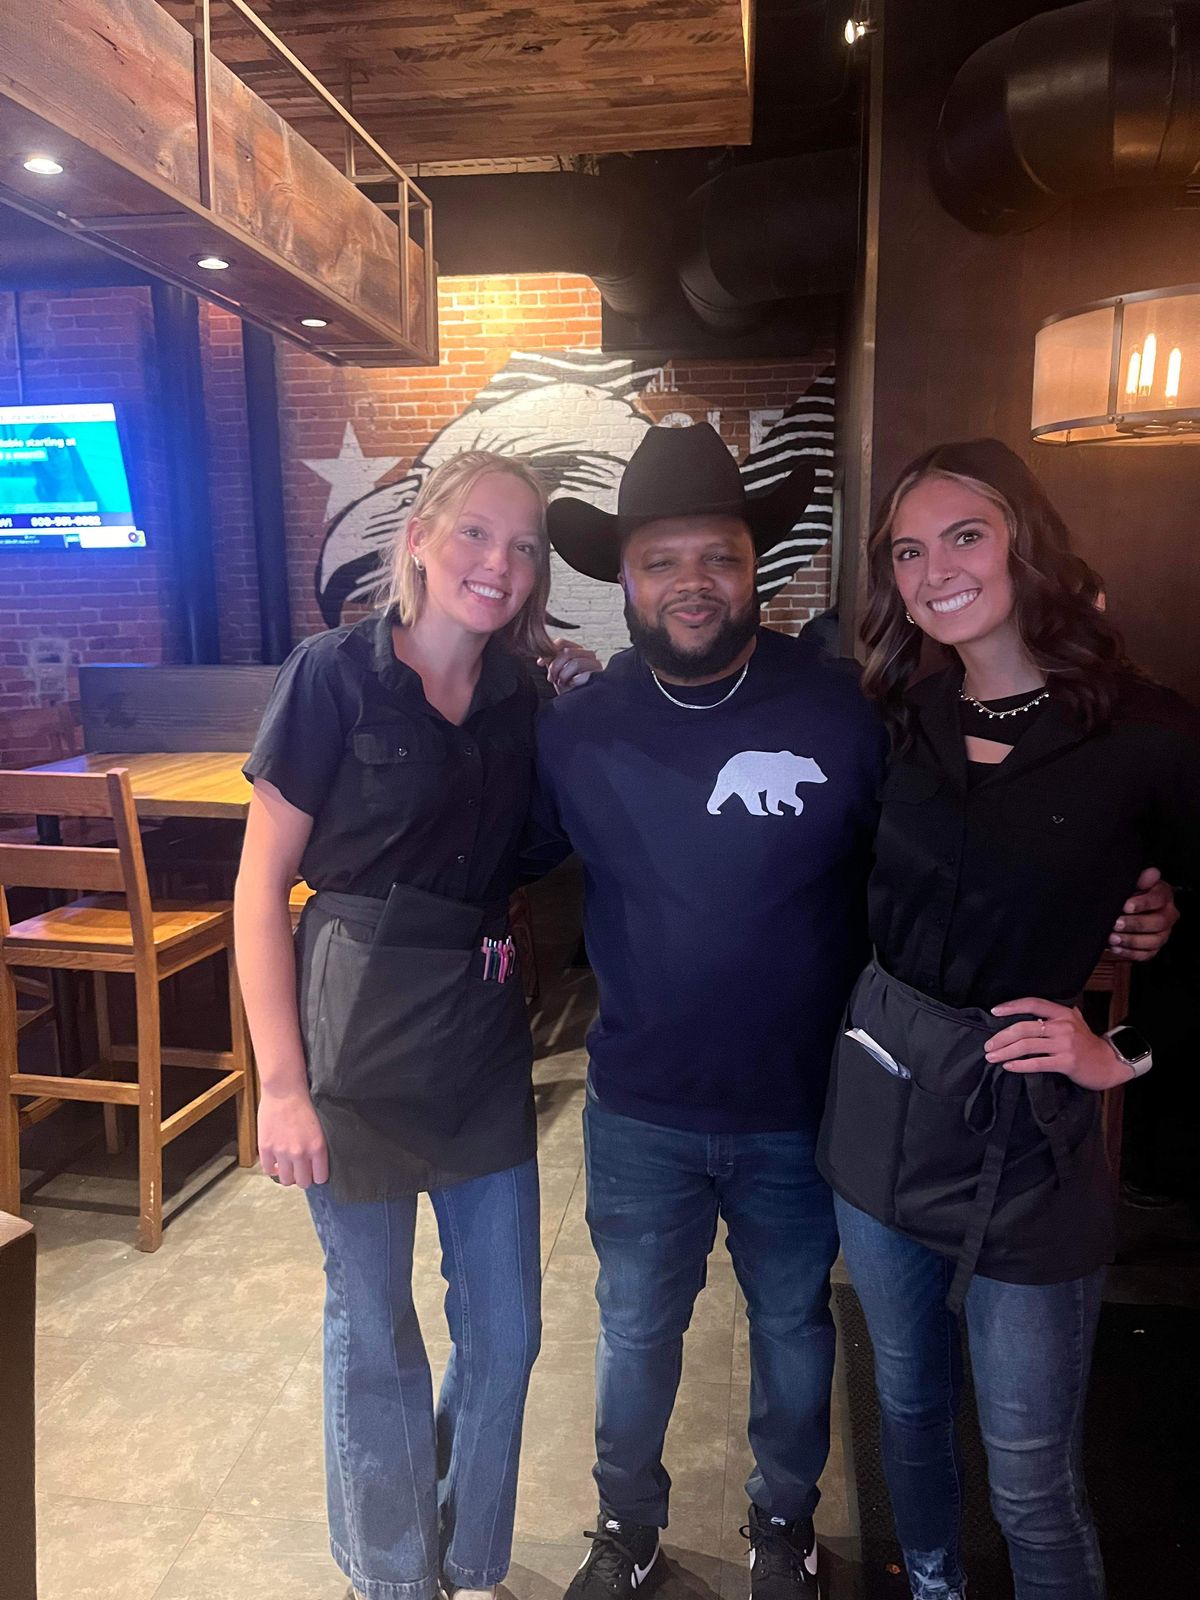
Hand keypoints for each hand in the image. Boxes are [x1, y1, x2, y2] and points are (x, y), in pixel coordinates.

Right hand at [258, 1087, 328, 1187]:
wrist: (285, 1090)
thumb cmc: (304, 1104)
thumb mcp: (318, 1128)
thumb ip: (316, 1148)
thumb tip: (314, 1165)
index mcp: (318, 1148)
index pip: (320, 1178)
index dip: (317, 1177)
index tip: (314, 1172)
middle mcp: (301, 1153)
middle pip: (303, 1182)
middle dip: (303, 1178)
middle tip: (301, 1170)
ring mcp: (282, 1152)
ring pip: (286, 1180)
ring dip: (287, 1175)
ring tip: (288, 1166)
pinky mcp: (266, 1148)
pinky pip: (268, 1170)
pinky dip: (272, 1168)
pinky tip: (275, 1161)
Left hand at [539, 638, 600, 694]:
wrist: (576, 705)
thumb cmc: (568, 689)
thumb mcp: (556, 671)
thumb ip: (551, 658)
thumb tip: (541, 650)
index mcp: (578, 651)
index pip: (563, 643)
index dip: (548, 652)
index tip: (540, 663)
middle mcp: (588, 656)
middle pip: (567, 652)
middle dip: (555, 666)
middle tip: (552, 678)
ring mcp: (595, 665)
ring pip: (575, 662)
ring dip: (563, 675)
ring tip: (562, 683)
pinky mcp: (599, 676)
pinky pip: (583, 675)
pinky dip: (574, 681)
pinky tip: (573, 686)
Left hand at [987, 998, 1130, 1089]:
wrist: (1109, 1063)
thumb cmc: (1088, 1044)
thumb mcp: (1075, 1022)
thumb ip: (1056, 1015)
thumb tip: (1033, 1010)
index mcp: (1062, 1013)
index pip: (1032, 1004)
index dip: (1012, 1006)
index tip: (994, 1012)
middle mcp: (1063, 1026)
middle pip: (1024, 1027)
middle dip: (1001, 1037)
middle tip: (988, 1045)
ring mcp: (1065, 1044)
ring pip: (1027, 1045)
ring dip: (1005, 1051)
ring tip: (992, 1057)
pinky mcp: (1066, 1062)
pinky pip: (1037, 1063)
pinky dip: (1019, 1065)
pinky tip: (1008, 1066)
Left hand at [1107, 866, 1177, 960]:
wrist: (1130, 907)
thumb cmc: (1131, 893)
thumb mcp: (1134, 882)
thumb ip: (1141, 878)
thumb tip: (1151, 873)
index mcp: (1164, 896)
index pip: (1158, 899)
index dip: (1143, 903)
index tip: (1126, 906)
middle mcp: (1168, 916)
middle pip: (1157, 923)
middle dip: (1135, 924)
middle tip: (1115, 923)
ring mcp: (1163, 933)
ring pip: (1153, 941)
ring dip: (1131, 941)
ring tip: (1112, 938)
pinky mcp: (1154, 948)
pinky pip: (1146, 954)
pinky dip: (1130, 953)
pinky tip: (1115, 948)